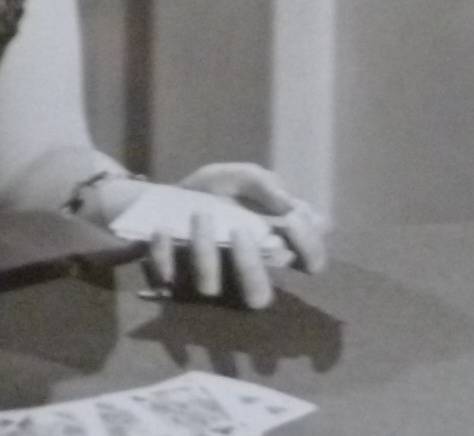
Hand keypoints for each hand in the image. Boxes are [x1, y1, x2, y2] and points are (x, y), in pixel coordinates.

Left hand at [124, 164, 329, 309]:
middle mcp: (244, 273)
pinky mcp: (172, 280)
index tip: (293, 220)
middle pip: (259, 297)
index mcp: (272, 247)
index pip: (309, 263)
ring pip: (210, 287)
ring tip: (200, 214)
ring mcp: (208, 280)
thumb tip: (286, 202)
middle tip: (241, 231)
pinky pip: (168, 276)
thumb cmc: (215, 191)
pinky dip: (164, 252)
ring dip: (205, 250)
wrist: (163, 198)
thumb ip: (263, 183)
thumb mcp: (239, 176)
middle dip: (251, 268)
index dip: (310, 248)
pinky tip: (163, 228)